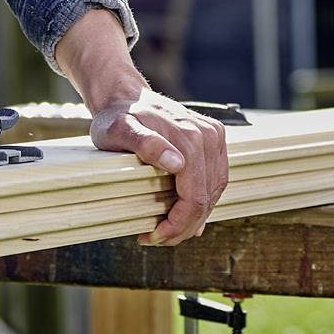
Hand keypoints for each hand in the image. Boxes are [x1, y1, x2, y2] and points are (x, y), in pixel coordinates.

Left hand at [52, 7, 229, 244]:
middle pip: (206, 198)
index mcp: (189, 138)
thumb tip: (177, 163)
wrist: (125, 95)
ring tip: (168, 230)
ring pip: (214, 191)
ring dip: (194, 217)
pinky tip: (186, 214)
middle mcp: (207, 136)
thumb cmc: (117, 116)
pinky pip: (215, 178)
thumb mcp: (119, 130)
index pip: (195, 197)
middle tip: (158, 238)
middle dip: (183, 226)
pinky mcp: (213, 138)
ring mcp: (213, 136)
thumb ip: (145, 144)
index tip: (154, 236)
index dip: (177, 224)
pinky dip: (203, 199)